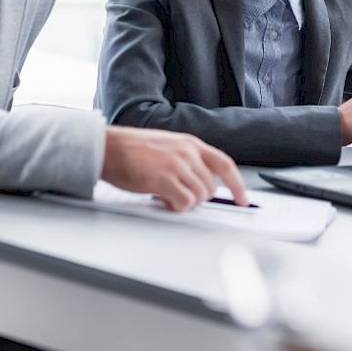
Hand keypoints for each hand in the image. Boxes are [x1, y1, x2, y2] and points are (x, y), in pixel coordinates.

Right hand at [101, 126, 249, 211]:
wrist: (108, 147)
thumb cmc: (132, 149)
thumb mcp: (167, 146)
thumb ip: (186, 161)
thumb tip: (197, 185)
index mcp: (191, 143)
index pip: (225, 165)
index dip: (237, 185)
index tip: (243, 199)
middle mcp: (188, 153)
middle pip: (211, 188)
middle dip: (197, 198)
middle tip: (176, 195)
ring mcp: (178, 166)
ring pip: (199, 197)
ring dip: (185, 203)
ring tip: (165, 195)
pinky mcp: (165, 180)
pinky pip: (184, 203)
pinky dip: (176, 207)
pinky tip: (162, 200)